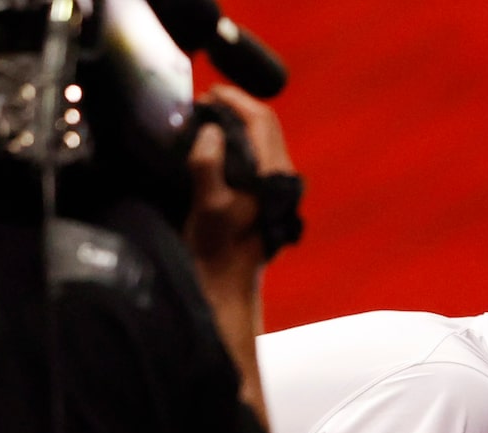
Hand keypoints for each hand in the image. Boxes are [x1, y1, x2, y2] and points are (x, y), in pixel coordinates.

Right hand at [183, 85, 293, 276]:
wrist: (228, 284)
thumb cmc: (218, 249)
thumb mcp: (208, 205)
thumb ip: (208, 164)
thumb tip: (211, 131)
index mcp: (275, 177)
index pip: (262, 120)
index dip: (235, 99)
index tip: (208, 92)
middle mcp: (283, 179)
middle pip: (265, 124)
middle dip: (235, 107)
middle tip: (204, 103)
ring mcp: (278, 187)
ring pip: (262, 138)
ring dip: (237, 123)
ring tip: (207, 119)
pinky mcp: (268, 195)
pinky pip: (257, 154)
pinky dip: (238, 140)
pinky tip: (216, 143)